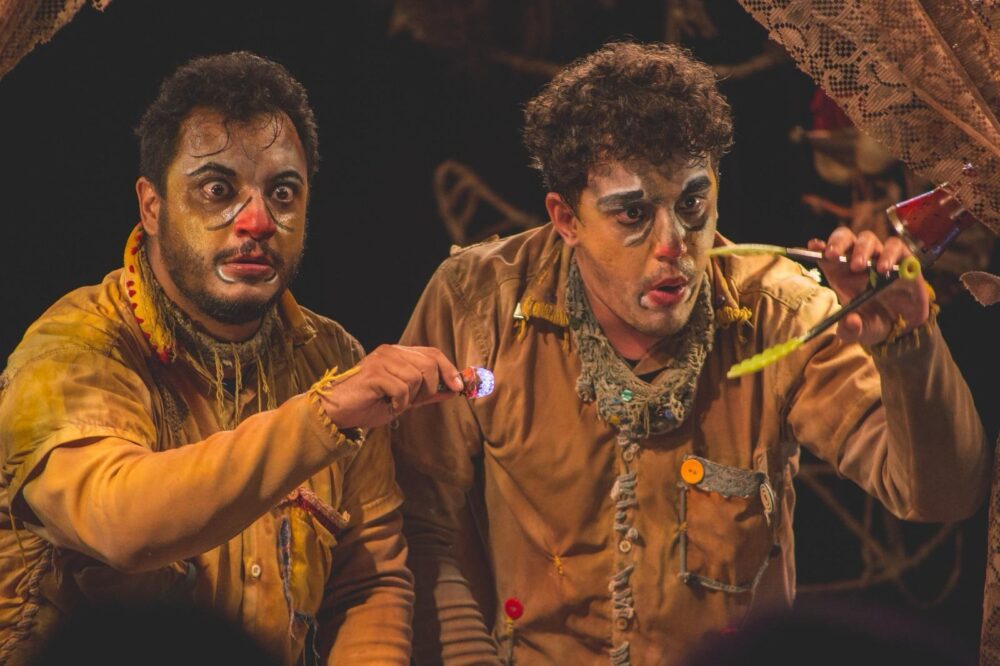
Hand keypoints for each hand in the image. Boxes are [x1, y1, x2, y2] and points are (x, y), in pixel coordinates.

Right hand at [317, 345, 463, 429]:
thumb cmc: (369, 404)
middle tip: (414, 402)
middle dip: (429, 388)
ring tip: (394, 402)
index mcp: (398, 353)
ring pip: (416, 378)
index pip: (432, 353)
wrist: (338, 412)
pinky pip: (402, 389)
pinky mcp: (373, 373)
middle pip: (429, 364)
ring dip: (410, 398)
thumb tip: (453, 389)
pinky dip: (398, 403)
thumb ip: (428, 392)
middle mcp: (390, 351)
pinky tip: (386, 404)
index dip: (449, 369)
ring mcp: (381, 360)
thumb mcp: (405, 399)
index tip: (458, 387)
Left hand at [808, 228, 929, 345]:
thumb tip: (850, 322)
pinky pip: (896, 246)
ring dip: (862, 249)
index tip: (813, 247)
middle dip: (837, 243)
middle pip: (845, 238)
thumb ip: (851, 330)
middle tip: (834, 255)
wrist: (904, 328)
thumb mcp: (861, 331)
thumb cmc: (874, 323)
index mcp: (840, 273)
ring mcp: (879, 257)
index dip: (820, 247)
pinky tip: (885, 270)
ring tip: (860, 267)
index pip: (826, 253)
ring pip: (868, 238)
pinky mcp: (902, 260)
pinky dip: (889, 254)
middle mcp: (857, 261)